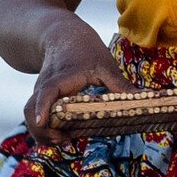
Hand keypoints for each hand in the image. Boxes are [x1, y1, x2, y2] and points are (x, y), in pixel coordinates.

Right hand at [21, 14, 127, 133]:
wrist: (62, 35)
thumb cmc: (85, 49)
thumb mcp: (106, 65)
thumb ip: (121, 85)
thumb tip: (146, 99)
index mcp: (62, 77)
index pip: (46, 93)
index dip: (42, 108)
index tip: (43, 121)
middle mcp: (45, 87)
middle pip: (31, 110)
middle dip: (42, 131)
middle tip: (64, 141)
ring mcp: (40, 94)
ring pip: (31, 115)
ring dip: (43, 133)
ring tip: (65, 142)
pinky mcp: (41, 99)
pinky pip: (37, 116)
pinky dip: (46, 129)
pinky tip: (63, 136)